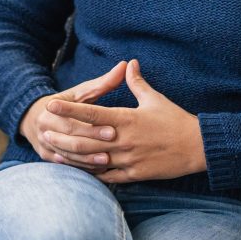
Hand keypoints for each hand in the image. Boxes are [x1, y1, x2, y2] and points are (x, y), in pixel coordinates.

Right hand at [19, 60, 128, 162]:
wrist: (33, 117)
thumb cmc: (64, 102)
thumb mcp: (79, 92)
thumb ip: (103, 83)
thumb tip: (125, 65)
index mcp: (50, 111)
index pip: (73, 122)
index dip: (93, 128)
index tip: (113, 129)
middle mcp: (45, 129)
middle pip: (70, 140)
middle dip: (93, 143)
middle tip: (114, 146)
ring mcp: (44, 145)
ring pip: (68, 155)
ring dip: (88, 160)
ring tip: (108, 161)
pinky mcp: (47, 157)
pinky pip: (66, 165)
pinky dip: (82, 167)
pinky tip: (99, 169)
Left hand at [37, 59, 206, 183]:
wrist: (198, 147)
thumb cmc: (176, 120)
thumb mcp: (155, 99)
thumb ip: (136, 83)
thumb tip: (129, 63)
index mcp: (126, 119)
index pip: (91, 113)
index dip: (69, 109)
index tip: (51, 104)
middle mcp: (123, 140)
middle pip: (85, 139)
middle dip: (62, 136)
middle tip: (43, 132)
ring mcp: (128, 159)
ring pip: (93, 160)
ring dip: (72, 156)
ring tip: (54, 151)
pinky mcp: (135, 174)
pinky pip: (108, 176)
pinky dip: (93, 173)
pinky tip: (79, 171)